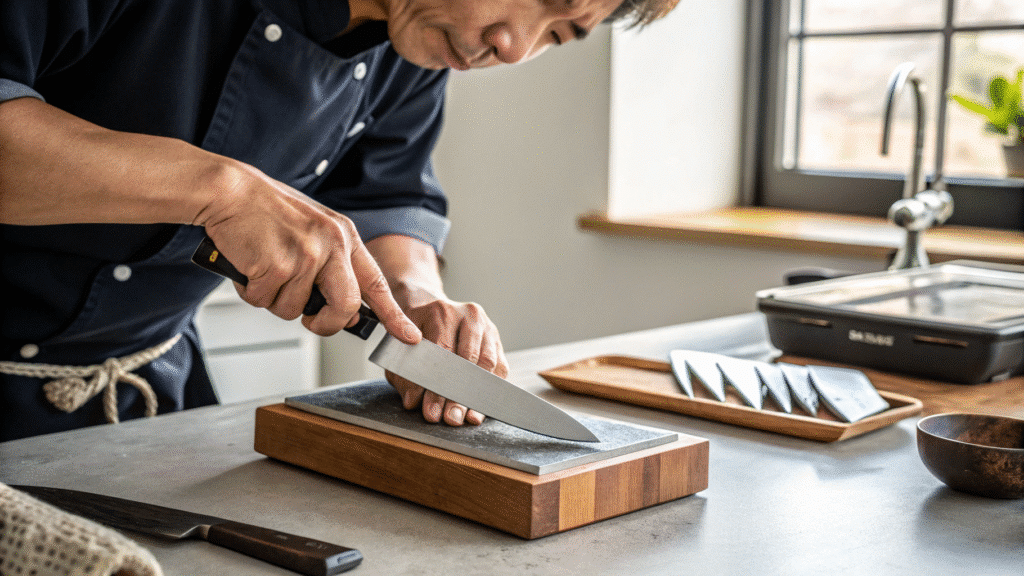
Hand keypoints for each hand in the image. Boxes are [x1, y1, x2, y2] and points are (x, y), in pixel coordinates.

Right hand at [194, 163, 419, 343]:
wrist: (230, 190)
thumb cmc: (266, 211)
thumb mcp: (313, 229)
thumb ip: (331, 264)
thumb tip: (343, 310)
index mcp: (344, 236)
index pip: (375, 283)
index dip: (393, 314)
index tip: (408, 336)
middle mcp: (331, 245)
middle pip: (344, 307)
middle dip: (326, 324)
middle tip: (311, 320)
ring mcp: (305, 256)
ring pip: (295, 310)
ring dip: (274, 299)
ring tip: (264, 268)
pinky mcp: (277, 266)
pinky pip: (265, 302)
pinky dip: (252, 292)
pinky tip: (249, 266)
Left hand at [385, 298, 508, 425]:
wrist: (429, 308)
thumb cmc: (414, 331)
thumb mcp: (400, 348)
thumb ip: (404, 375)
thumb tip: (413, 401)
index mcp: (442, 313)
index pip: (443, 353)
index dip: (437, 387)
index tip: (431, 412)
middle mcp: (469, 316)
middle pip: (469, 360)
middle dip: (459, 395)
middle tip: (451, 418)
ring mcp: (487, 327)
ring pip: (488, 365)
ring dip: (477, 396)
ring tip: (468, 417)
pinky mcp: (497, 340)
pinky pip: (500, 367)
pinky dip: (490, 390)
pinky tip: (480, 407)